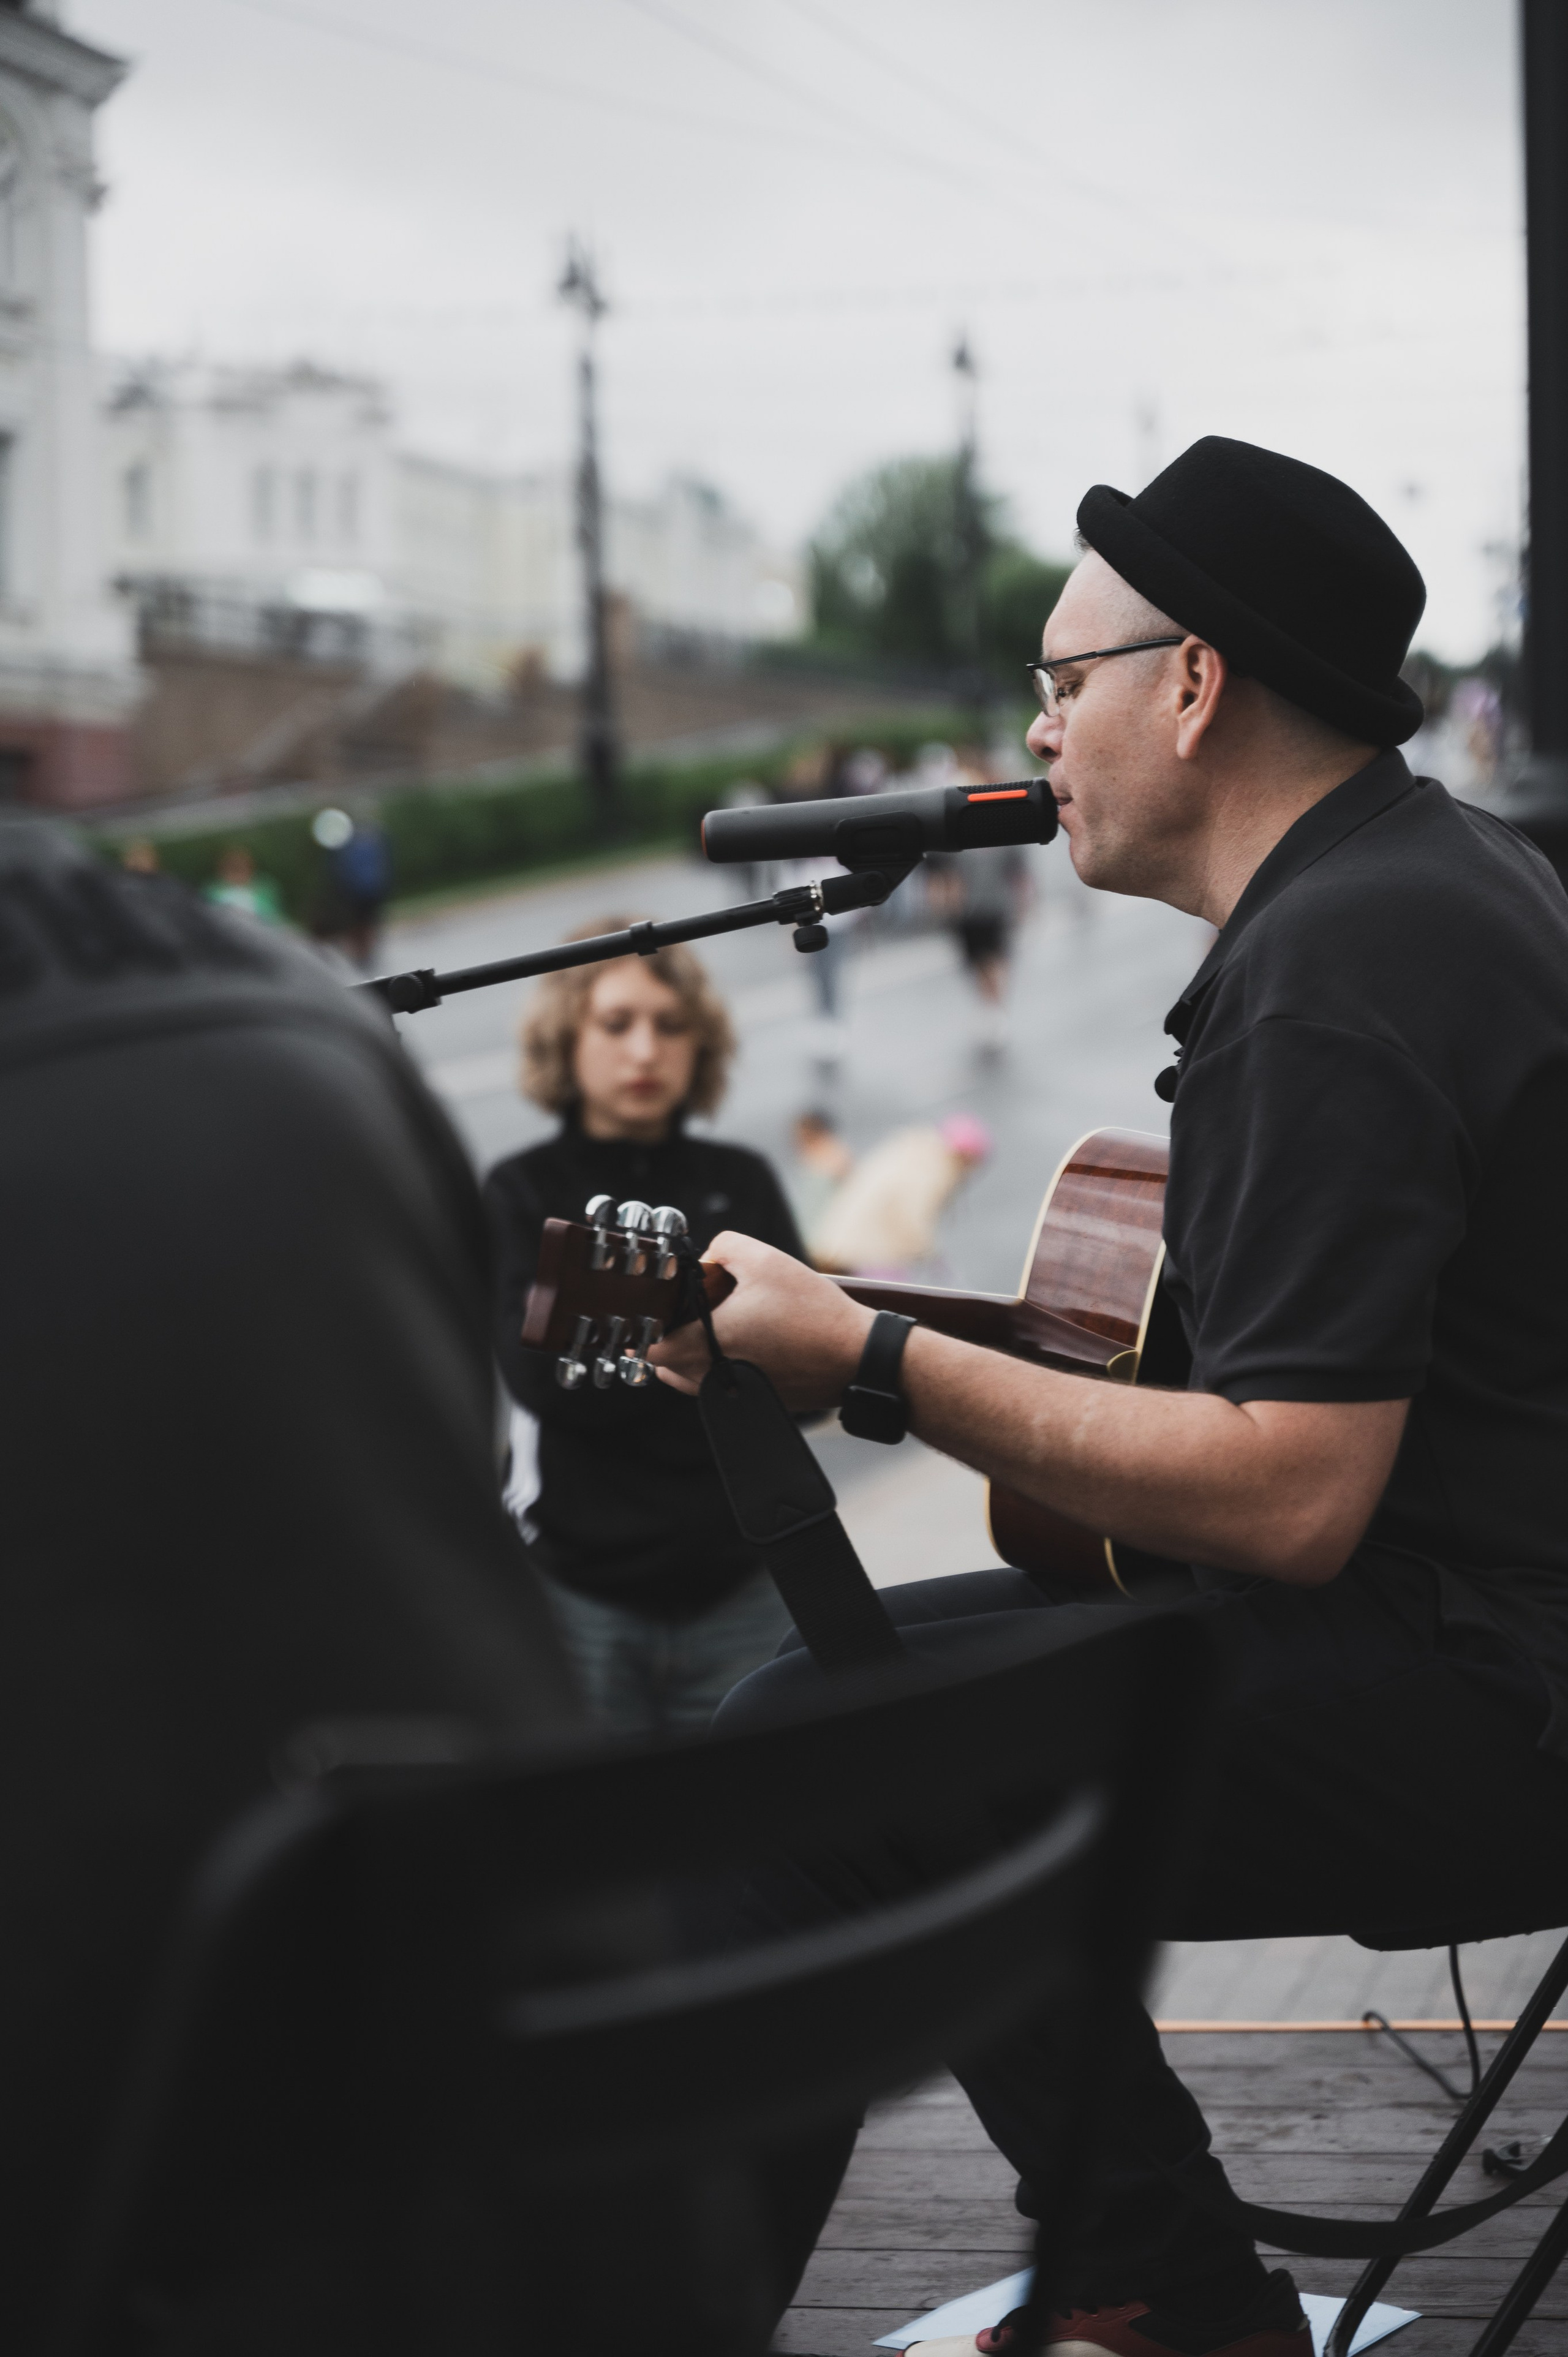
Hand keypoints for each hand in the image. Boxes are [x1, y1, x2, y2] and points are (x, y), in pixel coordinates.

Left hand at [649, 1231, 872, 1408]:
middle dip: (668, 1332)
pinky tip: (739, 1337)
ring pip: (688, 1376)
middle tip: (683, 1303)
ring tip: (710, 1319)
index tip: (651, 1303)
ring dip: (689, 1350)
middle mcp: (708, 1379)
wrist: (856, 1358)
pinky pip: (714, 1384)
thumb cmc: (811, 1313)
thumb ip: (723, 1247)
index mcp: (701, 1347)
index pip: (645, 1346)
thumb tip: (707, 1258)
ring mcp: (729, 1396)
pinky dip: (714, 1363)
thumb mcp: (764, 1259)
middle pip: (664, 1362)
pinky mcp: (751, 1399)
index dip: (641, 1323)